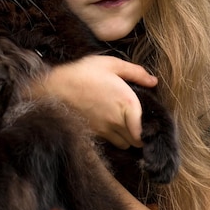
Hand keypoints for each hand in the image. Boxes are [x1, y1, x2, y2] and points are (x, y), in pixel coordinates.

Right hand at [36, 55, 156, 148]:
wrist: (55, 86)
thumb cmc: (84, 72)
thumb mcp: (111, 64)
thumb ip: (136, 72)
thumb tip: (154, 81)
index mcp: (127, 102)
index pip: (144, 131)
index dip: (149, 131)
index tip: (148, 123)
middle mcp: (117, 120)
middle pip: (136, 141)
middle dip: (140, 134)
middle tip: (138, 122)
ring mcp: (104, 129)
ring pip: (124, 144)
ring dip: (127, 137)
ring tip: (123, 123)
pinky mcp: (93, 133)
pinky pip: (109, 142)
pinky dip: (113, 137)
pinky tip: (108, 123)